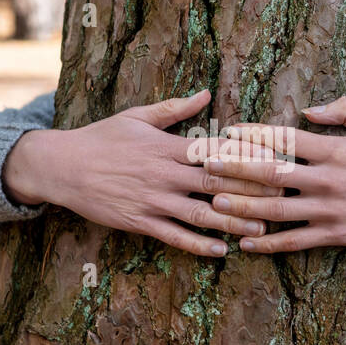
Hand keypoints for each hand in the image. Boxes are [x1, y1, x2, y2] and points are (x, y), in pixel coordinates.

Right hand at [3, 89, 283, 256]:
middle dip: (253, 190)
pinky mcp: (139, 222)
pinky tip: (220, 251)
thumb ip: (174, 108)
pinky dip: (198, 245)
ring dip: (234, 222)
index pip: (217, 151)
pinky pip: (174, 236)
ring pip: (202, 214)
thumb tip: (206, 93)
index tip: (277, 158)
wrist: (62, 166)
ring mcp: (152, 200)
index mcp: (168, 146)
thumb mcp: (137, 116)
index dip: (248, 155)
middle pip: (217, 183)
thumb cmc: (101, 137)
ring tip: (263, 229)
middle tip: (284, 196)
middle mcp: (164, 174)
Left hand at [205, 96, 345, 254]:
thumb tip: (309, 108)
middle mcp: (329, 180)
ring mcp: (331, 211)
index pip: (286, 139)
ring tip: (213, 204)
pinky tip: (245, 244)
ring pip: (277, 210)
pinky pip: (296, 242)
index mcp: (337, 151)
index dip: (254, 134)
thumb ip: (345, 111)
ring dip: (243, 208)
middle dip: (235, 168)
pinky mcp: (337, 235)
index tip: (227, 131)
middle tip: (204, 165)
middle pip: (272, 173)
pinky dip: (269, 244)